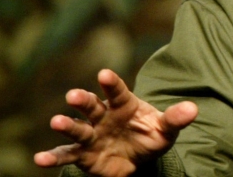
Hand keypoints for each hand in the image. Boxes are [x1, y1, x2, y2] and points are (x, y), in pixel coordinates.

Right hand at [34, 69, 197, 176]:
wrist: (139, 158)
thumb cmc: (151, 135)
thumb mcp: (166, 129)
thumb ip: (176, 119)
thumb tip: (193, 109)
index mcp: (124, 104)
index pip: (118, 91)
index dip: (111, 82)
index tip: (104, 74)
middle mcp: (103, 116)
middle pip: (92, 106)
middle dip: (83, 100)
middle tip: (73, 95)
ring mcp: (91, 134)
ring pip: (77, 129)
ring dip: (66, 125)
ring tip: (56, 122)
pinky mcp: (83, 154)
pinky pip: (67, 155)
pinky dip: (52, 157)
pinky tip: (39, 159)